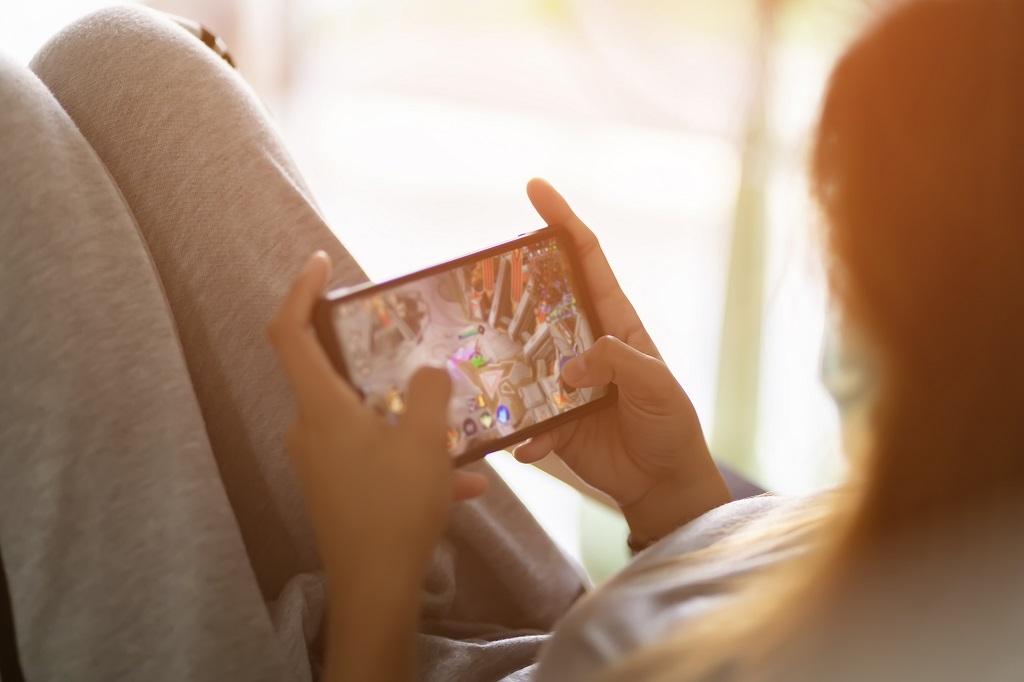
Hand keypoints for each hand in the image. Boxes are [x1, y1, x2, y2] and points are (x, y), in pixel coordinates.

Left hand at [267, 252, 487, 578]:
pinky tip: (465, 485)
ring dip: (408, 421)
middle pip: (332, 374)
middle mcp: (310, 430)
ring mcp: (322, 463)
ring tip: (457, 433)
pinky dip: (412, 461)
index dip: (298, 290)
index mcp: (320, 407)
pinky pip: (376, 458)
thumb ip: (426, 393)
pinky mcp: (338, 490)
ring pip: (365, 421)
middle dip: (374, 359)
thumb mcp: (424, 440)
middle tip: (409, 346)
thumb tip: (426, 373)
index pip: (288, 333)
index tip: (318, 262)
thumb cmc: (394, 506)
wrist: (375, 588)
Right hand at [515, 180, 728, 541]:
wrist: (660, 482)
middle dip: (513, 286)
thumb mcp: (658, 386)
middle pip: (540, 302)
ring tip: (489, 373)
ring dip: (505, 367)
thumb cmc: (669, 425)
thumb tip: (570, 364)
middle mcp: (582, 344)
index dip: (563, 222)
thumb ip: (619, 363)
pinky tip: (530, 447)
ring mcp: (562, 381)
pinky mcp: (550, 419)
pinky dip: (523, 434)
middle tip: (482, 280)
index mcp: (615, 323)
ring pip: (520, 359)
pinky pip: (523, 420)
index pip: (587, 260)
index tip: (535, 189)